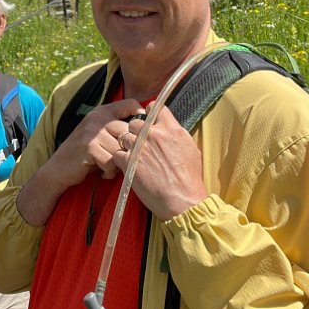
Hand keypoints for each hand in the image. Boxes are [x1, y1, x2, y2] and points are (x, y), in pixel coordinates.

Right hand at [42, 98, 145, 187]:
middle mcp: (98, 118)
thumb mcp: (100, 134)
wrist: (58, 168)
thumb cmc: (85, 153)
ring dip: (119, 163)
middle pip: (130, 131)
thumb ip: (118, 128)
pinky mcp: (89, 147)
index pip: (131, 104)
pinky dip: (109, 171)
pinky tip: (103, 172)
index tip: (138, 136)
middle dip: (128, 150)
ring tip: (110, 167)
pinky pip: (112, 161)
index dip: (141, 119)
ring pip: (122, 148)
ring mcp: (93, 132)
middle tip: (120, 160)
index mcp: (103, 111)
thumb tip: (148, 129)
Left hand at [113, 103, 207, 219]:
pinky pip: (117, 153)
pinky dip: (120, 159)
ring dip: (128, 145)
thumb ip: (176, 134)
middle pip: (135, 122)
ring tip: (135, 157)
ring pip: (124, 136)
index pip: (155, 108)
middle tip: (140, 144)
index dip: (150, 114)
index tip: (148, 121)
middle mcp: (153, 134)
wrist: (182, 200)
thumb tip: (169, 128)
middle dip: (136, 132)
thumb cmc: (189, 178)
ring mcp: (139, 147)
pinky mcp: (128, 162)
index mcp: (170, 128)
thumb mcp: (190, 148)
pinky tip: (128, 166)